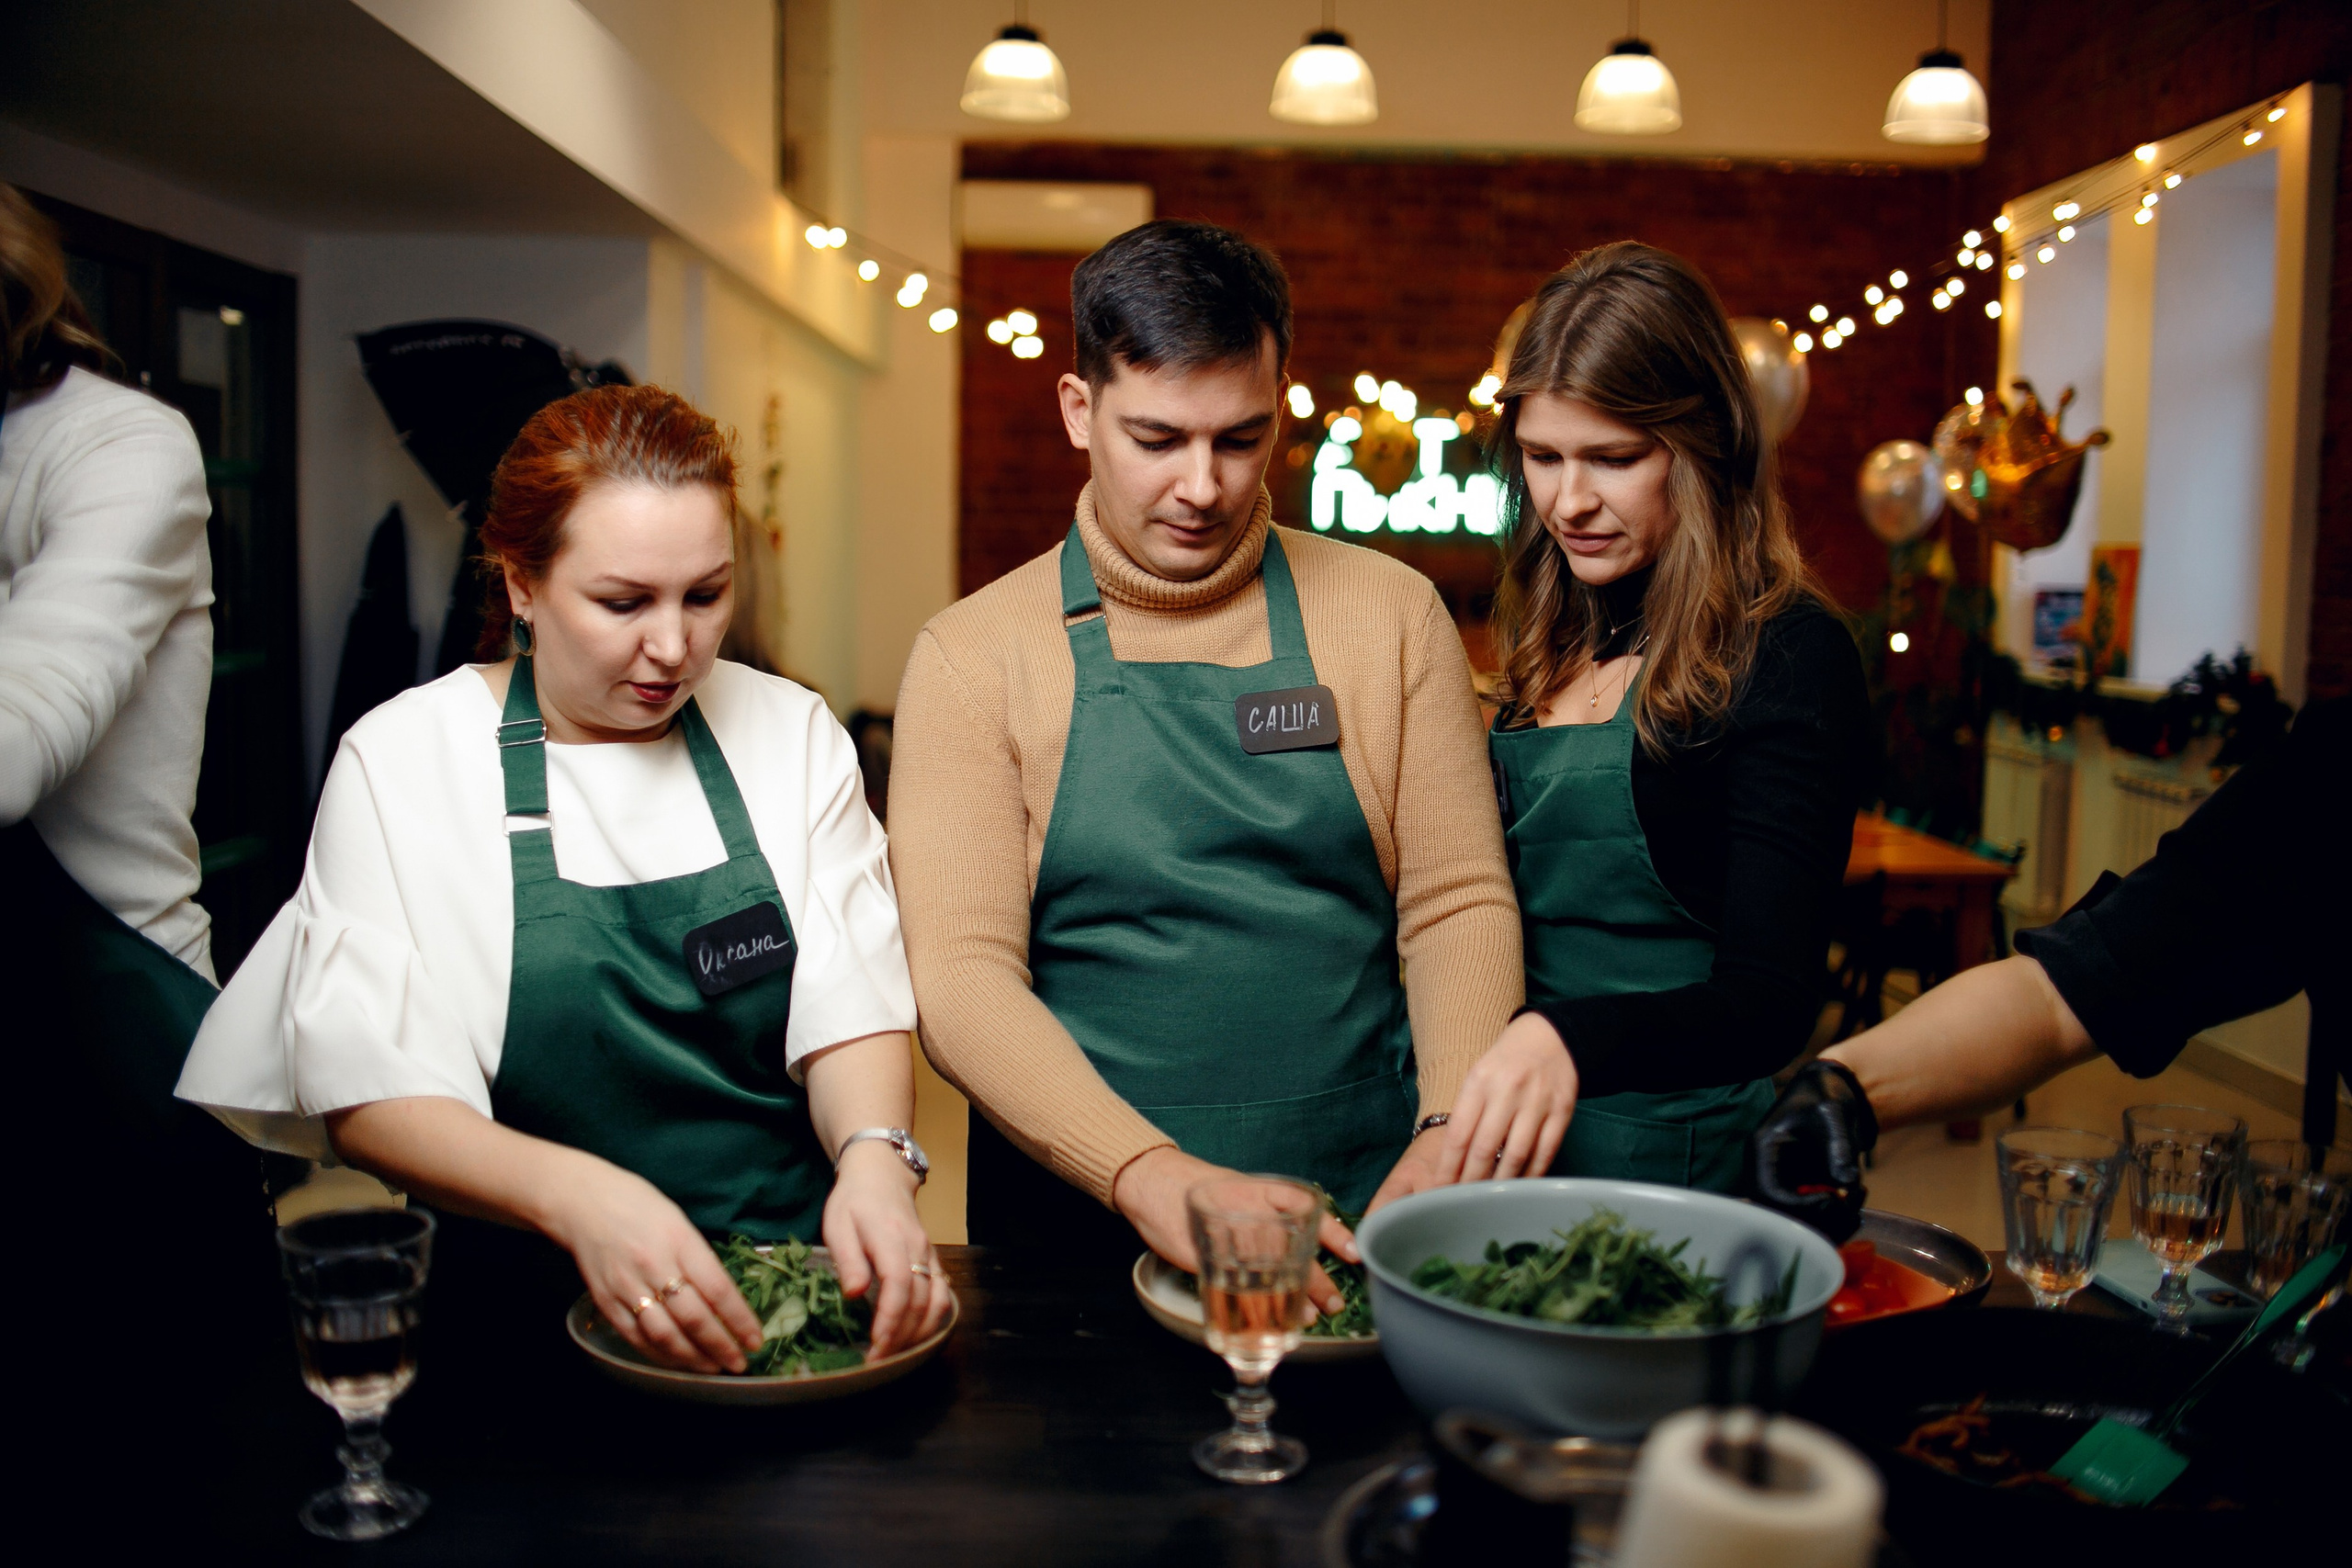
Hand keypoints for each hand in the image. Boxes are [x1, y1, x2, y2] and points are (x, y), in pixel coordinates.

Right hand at [542, 1157, 763, 1373]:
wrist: (582, 1202)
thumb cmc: (638, 1205)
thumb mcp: (679, 1222)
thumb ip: (700, 1259)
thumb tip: (725, 1299)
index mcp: (679, 1241)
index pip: (718, 1290)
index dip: (740, 1320)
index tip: (755, 1340)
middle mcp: (654, 1266)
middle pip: (694, 1318)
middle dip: (721, 1346)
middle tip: (739, 1363)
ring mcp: (627, 1287)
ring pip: (665, 1335)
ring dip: (693, 1358)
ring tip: (712, 1367)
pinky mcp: (605, 1302)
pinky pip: (637, 1337)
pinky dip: (660, 1355)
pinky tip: (678, 1362)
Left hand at [822, 1140, 951, 1356]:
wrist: (881, 1175)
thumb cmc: (853, 1202)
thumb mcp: (838, 1224)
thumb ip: (848, 1259)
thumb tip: (854, 1294)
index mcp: (890, 1237)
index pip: (898, 1283)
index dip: (890, 1318)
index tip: (875, 1345)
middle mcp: (917, 1248)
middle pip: (919, 1300)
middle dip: (900, 1336)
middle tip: (877, 1361)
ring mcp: (929, 1254)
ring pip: (937, 1301)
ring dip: (919, 1333)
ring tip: (895, 1353)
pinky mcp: (933, 1260)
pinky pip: (943, 1294)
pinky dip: (933, 1320)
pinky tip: (915, 1336)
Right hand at [1112, 1145, 1354, 1315]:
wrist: (1150, 1181)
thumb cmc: (1197, 1187)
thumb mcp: (1239, 1190)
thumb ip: (1267, 1211)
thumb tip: (1301, 1241)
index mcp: (1259, 1191)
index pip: (1305, 1209)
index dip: (1332, 1232)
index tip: (1354, 1253)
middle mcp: (1247, 1210)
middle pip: (1292, 1249)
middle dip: (1316, 1280)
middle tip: (1335, 1302)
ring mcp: (1225, 1233)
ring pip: (1266, 1271)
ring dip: (1289, 1299)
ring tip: (1307, 1318)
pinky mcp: (1203, 1254)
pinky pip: (1233, 1286)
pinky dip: (1250, 1307)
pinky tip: (1263, 1322)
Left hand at [1368, 1012, 1577, 1213]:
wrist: (1551, 1037)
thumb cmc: (1505, 1063)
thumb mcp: (1479, 1077)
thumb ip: (1468, 1113)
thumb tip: (1452, 1162)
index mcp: (1480, 1081)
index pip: (1459, 1133)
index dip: (1448, 1166)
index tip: (1440, 1189)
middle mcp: (1508, 1091)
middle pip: (1484, 1148)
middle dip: (1469, 1181)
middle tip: (1461, 1203)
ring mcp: (1538, 1102)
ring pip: (1515, 1155)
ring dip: (1500, 1183)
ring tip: (1488, 1201)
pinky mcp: (1562, 1111)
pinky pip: (1545, 1151)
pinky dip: (1531, 1174)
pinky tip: (1520, 1187)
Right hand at [1744, 1059, 1877, 1242]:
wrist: (1830, 1092)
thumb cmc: (1823, 1095)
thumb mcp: (1832, 1112)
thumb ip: (1839, 1144)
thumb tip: (1848, 1182)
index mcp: (1763, 1153)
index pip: (1768, 1194)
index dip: (1798, 1207)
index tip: (1831, 1197)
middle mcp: (1769, 1173)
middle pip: (1782, 1217)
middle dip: (1820, 1220)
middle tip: (1851, 1206)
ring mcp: (1786, 1184)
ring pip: (1800, 1224)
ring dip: (1833, 1222)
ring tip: (1858, 1198)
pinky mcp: (1803, 1191)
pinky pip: (1816, 1217)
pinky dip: (1838, 1217)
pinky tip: (1857, 1197)